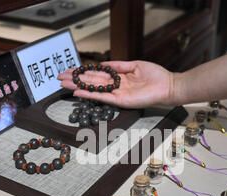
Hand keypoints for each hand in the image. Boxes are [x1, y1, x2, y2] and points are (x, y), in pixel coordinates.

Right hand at [57, 60, 175, 108]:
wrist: (167, 86)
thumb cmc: (155, 76)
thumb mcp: (134, 65)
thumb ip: (118, 65)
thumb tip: (103, 63)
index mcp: (118, 77)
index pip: (97, 74)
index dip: (83, 72)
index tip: (71, 70)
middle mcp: (115, 86)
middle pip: (91, 81)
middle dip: (75, 79)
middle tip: (60, 78)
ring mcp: (116, 94)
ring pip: (93, 89)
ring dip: (78, 86)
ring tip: (64, 84)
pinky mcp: (120, 101)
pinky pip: (102, 97)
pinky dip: (90, 94)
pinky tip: (78, 91)